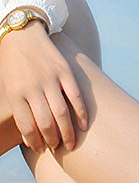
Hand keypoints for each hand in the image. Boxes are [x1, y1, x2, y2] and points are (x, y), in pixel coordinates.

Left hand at [0, 20, 87, 152]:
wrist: (21, 32)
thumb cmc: (13, 63)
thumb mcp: (9, 85)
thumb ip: (20, 108)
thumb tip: (31, 136)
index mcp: (15, 92)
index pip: (27, 126)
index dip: (35, 142)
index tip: (42, 150)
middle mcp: (32, 87)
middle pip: (46, 123)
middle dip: (53, 141)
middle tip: (58, 148)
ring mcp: (50, 79)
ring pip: (61, 113)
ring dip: (68, 133)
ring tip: (71, 144)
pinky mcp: (64, 72)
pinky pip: (75, 97)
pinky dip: (82, 113)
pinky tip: (84, 126)